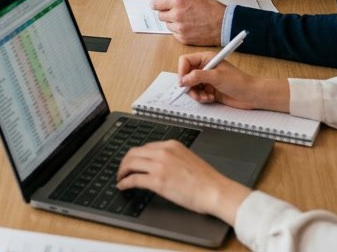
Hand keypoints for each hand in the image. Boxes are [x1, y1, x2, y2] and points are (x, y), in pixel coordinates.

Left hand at [116, 140, 249, 222]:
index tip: (132, 162)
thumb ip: (173, 158)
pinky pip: (133, 179)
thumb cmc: (207, 181)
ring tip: (120, 178)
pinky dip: (125, 183)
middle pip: (134, 153)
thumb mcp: (188, 159)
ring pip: (130, 163)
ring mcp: (159, 165)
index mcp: (172, 145)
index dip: (135, 156)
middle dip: (125, 162)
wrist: (216, 191)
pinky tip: (123, 186)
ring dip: (122, 171)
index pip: (146, 147)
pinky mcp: (157, 180)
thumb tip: (160, 165)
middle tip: (121, 170)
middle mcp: (163, 152)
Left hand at [150, 0, 225, 45]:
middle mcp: (176, 15)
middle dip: (165, 13)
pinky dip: (178, 31)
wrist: (224, 25)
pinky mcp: (183, 39)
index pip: (156, 4)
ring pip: (167, 25)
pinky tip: (188, 27)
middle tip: (173, 12)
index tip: (155, 5)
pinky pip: (174, 34)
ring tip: (184, 20)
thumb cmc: (212, 9)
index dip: (156, 4)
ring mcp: (179, 28)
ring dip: (172, 22)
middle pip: (160, 16)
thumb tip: (170, 2)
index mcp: (178, 2)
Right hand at [176, 51, 289, 111]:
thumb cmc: (239, 81)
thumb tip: (183, 79)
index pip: (186, 61)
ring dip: (196, 93)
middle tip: (194, 92)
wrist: (252, 95)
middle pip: (186, 75)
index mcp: (206, 59)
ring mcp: (207, 80)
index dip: (182, 71)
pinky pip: (198, 93)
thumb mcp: (216, 76)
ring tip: (204, 97)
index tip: (184, 81)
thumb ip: (198, 76)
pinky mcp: (209, 90)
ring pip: (191, 86)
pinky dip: (201, 97)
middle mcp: (205, 68)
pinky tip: (210, 98)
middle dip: (189, 85)